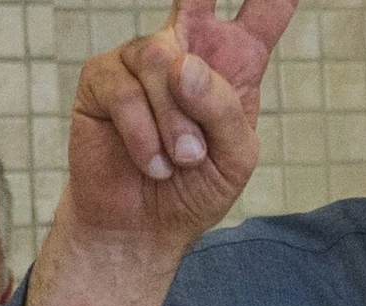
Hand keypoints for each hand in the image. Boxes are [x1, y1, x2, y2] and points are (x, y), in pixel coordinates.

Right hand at [20, 0, 295, 305]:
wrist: (145, 224)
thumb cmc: (197, 184)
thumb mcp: (235, 155)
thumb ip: (224, 109)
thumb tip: (185, 66)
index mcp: (237, 62)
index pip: (263, 13)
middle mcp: (188, 49)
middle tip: (199, 8)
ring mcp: (142, 59)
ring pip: (162, 60)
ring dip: (176, 121)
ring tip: (181, 159)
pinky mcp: (102, 79)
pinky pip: (126, 91)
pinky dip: (144, 135)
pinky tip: (152, 162)